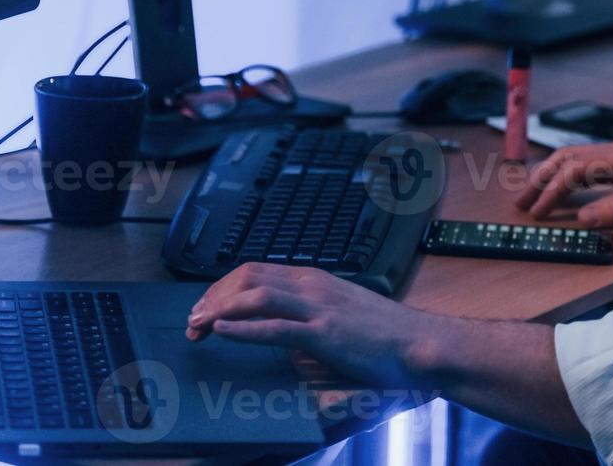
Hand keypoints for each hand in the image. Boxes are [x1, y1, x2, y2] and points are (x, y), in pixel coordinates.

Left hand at [186, 263, 438, 388]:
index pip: (256, 271)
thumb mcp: (341, 312)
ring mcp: (318, 307)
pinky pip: (275, 326)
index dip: (223, 287)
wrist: (419, 342)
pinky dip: (243, 327)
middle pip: (247, 277)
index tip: (205, 306)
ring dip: (220, 310)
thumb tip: (282, 327)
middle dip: (212, 297)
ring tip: (198, 326)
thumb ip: (310, 314)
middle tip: (192, 320)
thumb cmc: (384, 334)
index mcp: (315, 279)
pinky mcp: (325, 333)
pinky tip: (223, 332)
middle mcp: (312, 285)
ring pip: (256, 296)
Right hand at [515, 140, 612, 227]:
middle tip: (522, 201)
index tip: (537, 211)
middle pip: (568, 158)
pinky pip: (591, 167)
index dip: (551, 190)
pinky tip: (567, 192)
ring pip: (577, 161)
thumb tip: (582, 218)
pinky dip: (571, 178)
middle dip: (541, 178)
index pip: (573, 168)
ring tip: (536, 196)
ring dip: (554, 177)